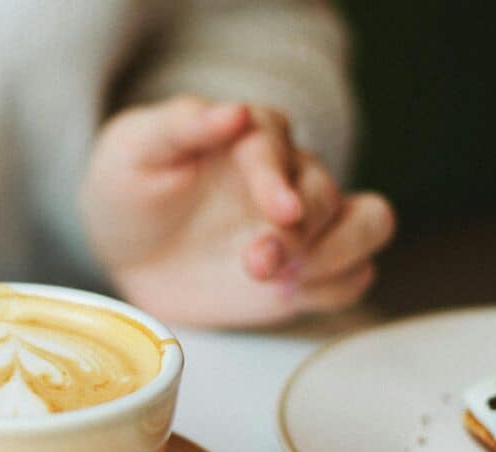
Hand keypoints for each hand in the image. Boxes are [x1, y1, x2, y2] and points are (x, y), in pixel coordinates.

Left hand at [81, 97, 394, 326]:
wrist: (126, 249)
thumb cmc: (129, 189)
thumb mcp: (133, 150)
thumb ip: (179, 126)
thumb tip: (235, 111)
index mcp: (249, 136)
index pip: (279, 147)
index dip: (280, 180)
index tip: (280, 213)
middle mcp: (289, 175)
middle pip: (328, 194)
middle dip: (301, 232)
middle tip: (255, 263)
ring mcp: (305, 224)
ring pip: (369, 224)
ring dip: (337, 255)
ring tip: (282, 283)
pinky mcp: (306, 270)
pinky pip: (352, 276)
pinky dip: (333, 287)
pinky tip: (288, 297)